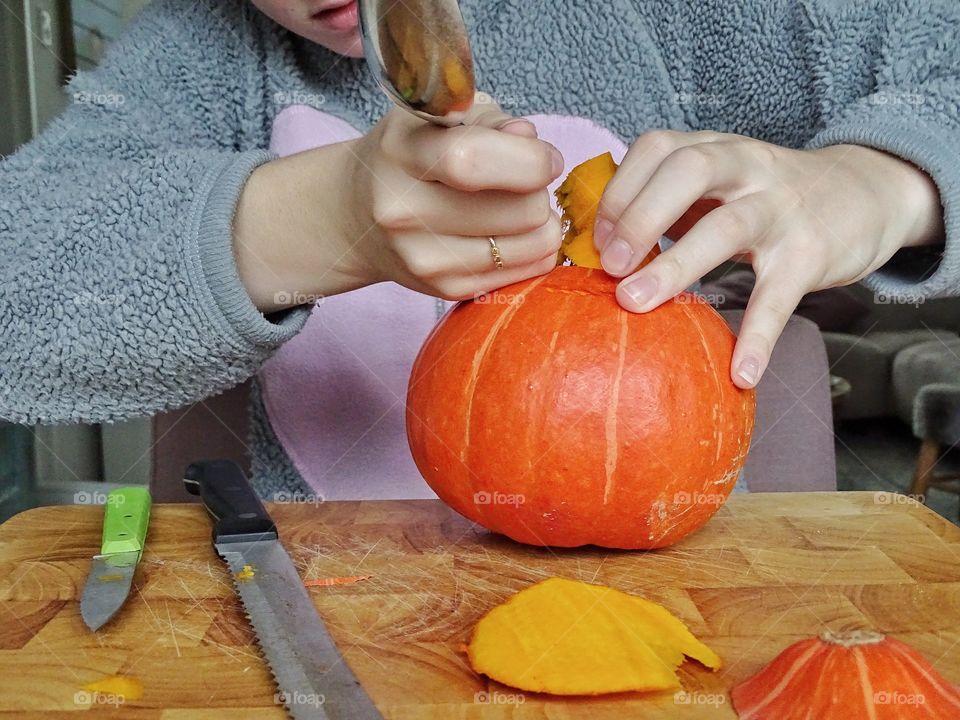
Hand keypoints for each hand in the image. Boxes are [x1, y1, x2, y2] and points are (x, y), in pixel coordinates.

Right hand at [234, 97, 563, 310]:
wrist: (361, 218)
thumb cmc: (413, 155)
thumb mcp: (443, 117)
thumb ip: (492, 121)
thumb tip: (528, 139)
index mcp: (403, 153)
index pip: (475, 161)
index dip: (531, 159)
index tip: (544, 157)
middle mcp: (406, 211)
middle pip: (522, 208)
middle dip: (538, 190)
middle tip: (522, 182)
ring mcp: (425, 259)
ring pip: (535, 244)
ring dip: (541, 223)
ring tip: (515, 207)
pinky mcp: (446, 290)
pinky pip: (527, 271)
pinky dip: (532, 250)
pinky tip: (507, 234)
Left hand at [594, 130, 943, 387]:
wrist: (866, 193)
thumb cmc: (766, 196)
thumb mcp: (719, 182)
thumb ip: (666, 202)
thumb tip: (599, 250)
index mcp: (714, 148)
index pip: (657, 147)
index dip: (620, 191)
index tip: (597, 239)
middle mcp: (746, 166)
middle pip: (688, 170)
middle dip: (639, 216)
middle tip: (609, 266)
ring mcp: (781, 208)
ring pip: (727, 227)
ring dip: (677, 265)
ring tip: (635, 303)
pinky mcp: (811, 253)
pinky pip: (780, 296)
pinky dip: (758, 336)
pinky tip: (740, 372)